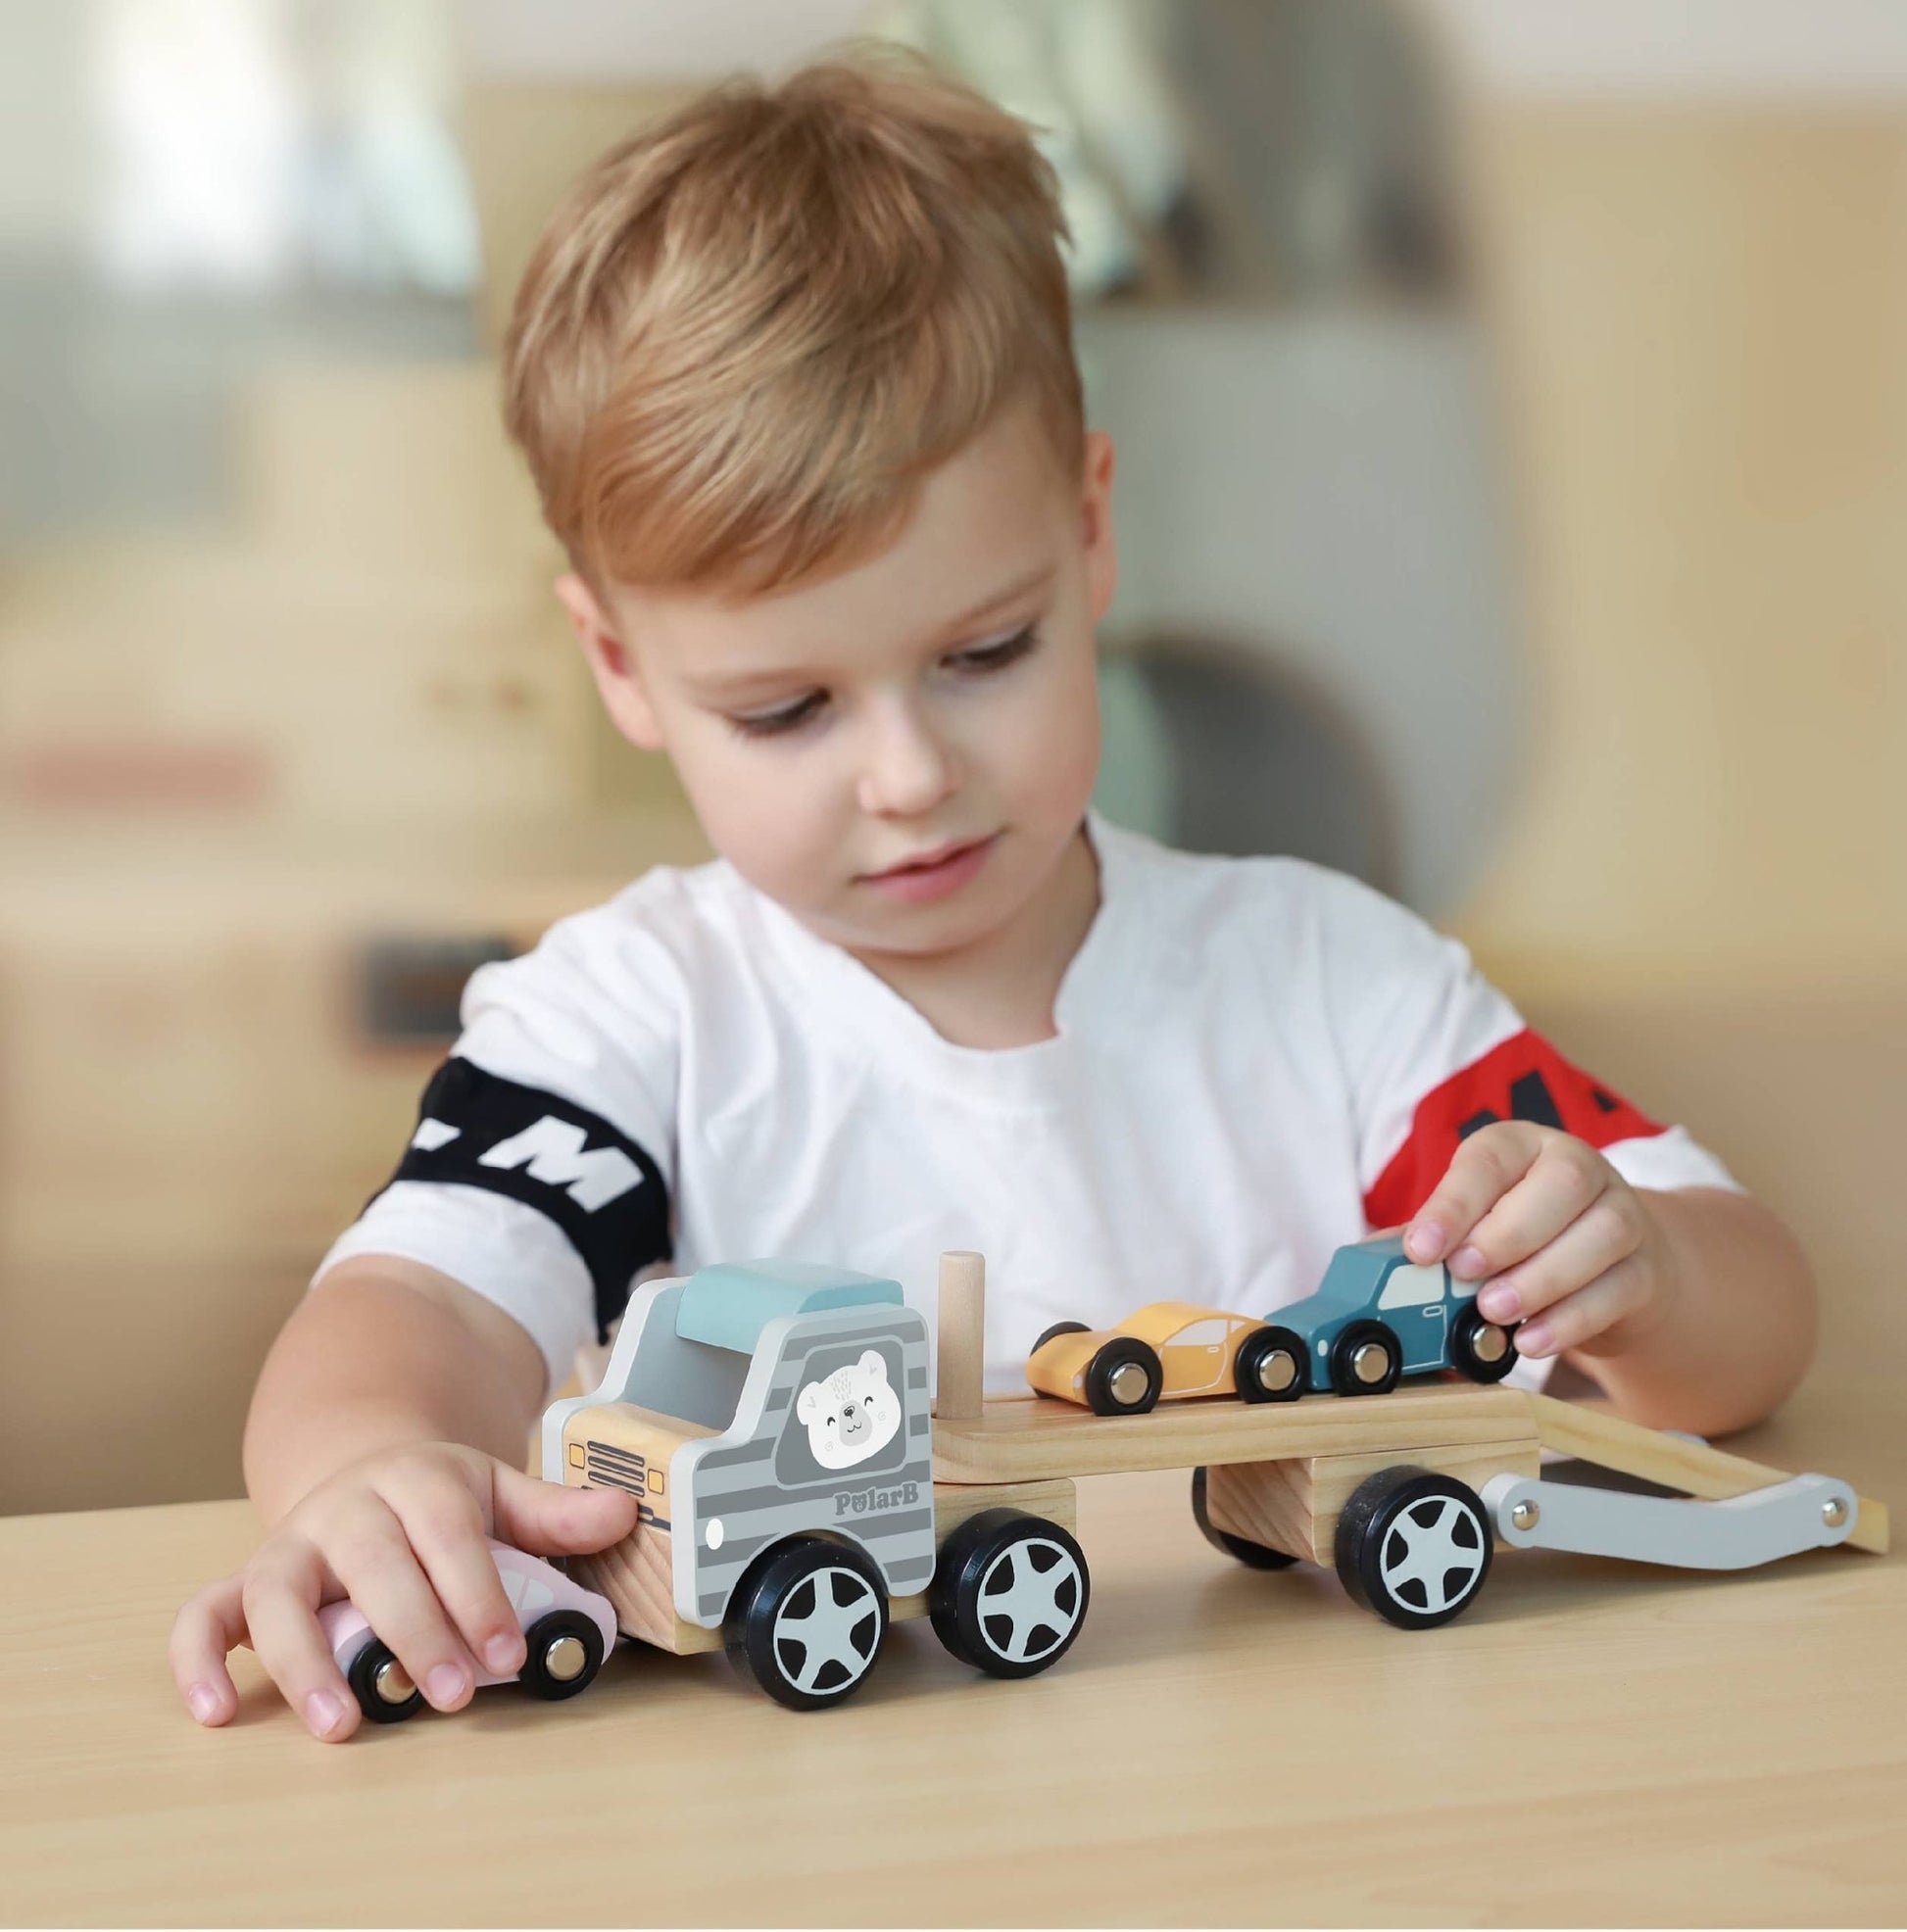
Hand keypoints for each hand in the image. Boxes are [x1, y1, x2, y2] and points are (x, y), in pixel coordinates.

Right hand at [170, 1443, 638, 1742]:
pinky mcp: (246, 1581)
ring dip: (305, 1659)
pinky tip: (219, 1712)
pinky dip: (200, 1661)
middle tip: (450, 1696)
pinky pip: (205, 1614)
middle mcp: (346, 1507)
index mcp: (416, 1478)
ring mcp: (290, 1544)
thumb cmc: (440, 1500)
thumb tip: (625, 1514)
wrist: (366, 1468)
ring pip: (280, 1592)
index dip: (477, 1592)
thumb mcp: (499, 1492)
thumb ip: (555, 1514)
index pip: (448, 1532)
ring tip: (341, 1723)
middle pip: (373, 1564)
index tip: (507, 1653)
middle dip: (413, 1632)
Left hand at [1403, 1121, 1676, 1360]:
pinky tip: (1531, 1341)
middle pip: (1561, 1183)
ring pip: (1601, 1233)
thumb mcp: (1476, 1226)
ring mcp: (1623, 1214)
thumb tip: (1374, 1263)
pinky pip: (1619, 1288)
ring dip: (1542, 1277)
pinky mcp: (1646, 1269)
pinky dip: (1572, 1318)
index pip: (1490, 1158)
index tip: (1420, 1248)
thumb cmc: (1522, 1238)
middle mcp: (1579, 1168)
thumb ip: (1433, 1238)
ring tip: (1494, 1313)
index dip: (1454, 1203)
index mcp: (1523, 1147)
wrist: (1608, 1267)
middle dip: (1506, 1234)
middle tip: (1465, 1276)